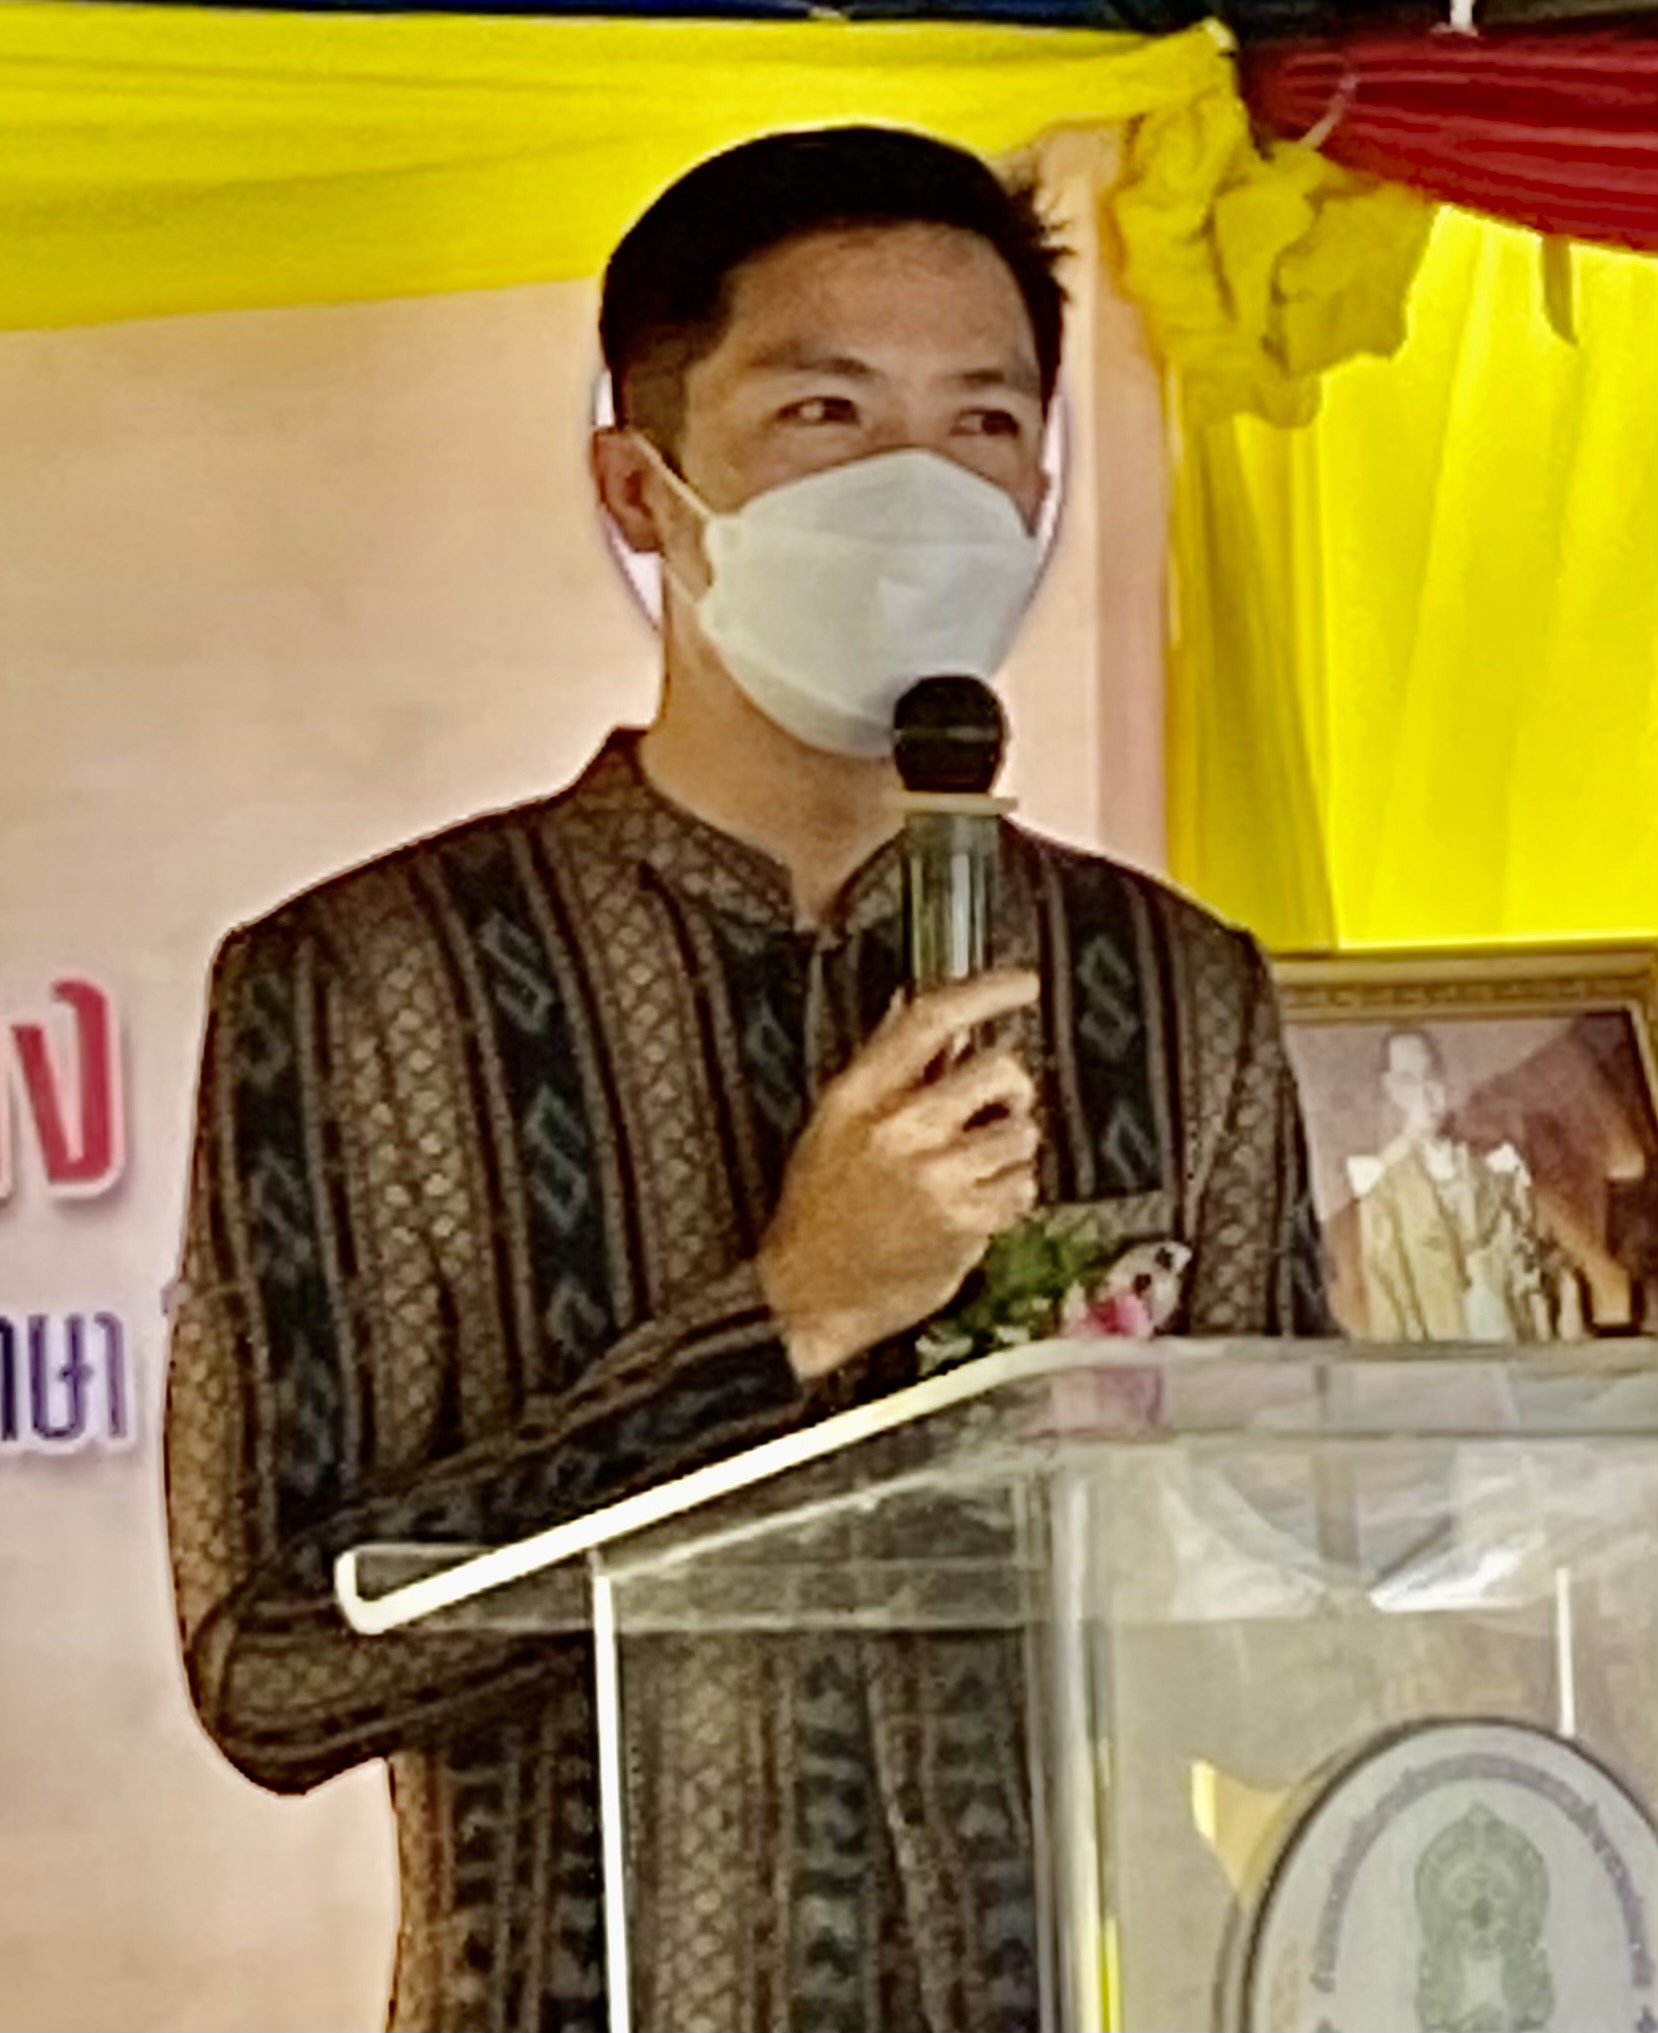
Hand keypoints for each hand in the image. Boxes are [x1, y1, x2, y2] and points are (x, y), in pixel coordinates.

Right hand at [757, 970, 1041, 1379]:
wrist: (810, 1296)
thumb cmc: (820, 1209)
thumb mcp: (834, 1124)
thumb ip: (881, 1065)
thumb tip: (909, 1002)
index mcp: (859, 1095)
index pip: (931, 1021)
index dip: (985, 992)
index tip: (1025, 983)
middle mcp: (899, 1129)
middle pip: (997, 1070)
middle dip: (1012, 1089)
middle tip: (999, 1108)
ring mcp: (936, 1177)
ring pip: (1022, 1132)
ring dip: (1012, 1149)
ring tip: (978, 1169)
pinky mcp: (966, 1223)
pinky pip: (1024, 1186)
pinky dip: (1012, 1194)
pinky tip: (978, 1206)